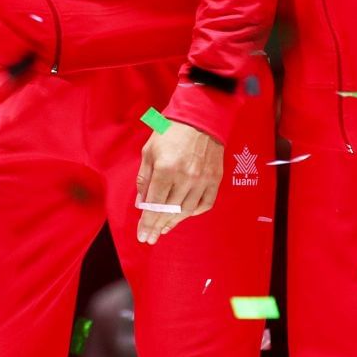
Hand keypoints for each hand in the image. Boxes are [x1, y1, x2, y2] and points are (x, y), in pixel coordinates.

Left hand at [135, 120, 223, 244]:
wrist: (200, 118)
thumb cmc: (170, 132)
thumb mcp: (149, 151)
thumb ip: (144, 178)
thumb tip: (141, 202)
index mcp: (166, 169)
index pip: (155, 204)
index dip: (147, 222)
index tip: (142, 235)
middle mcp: (186, 177)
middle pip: (170, 211)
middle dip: (158, 227)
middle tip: (150, 238)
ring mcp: (202, 180)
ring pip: (187, 211)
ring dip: (173, 223)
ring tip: (163, 230)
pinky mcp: (215, 179)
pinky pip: (204, 204)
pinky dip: (193, 213)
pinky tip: (183, 216)